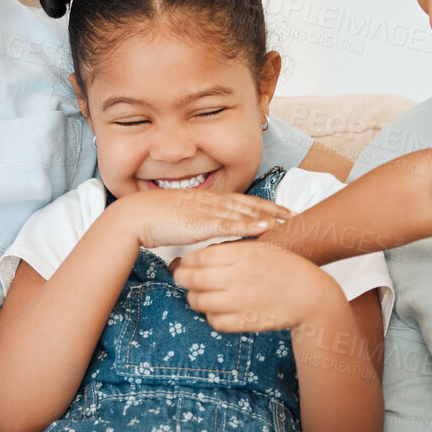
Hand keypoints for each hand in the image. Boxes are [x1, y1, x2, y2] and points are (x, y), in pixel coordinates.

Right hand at [111, 187, 290, 249]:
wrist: (134, 217)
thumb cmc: (154, 220)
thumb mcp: (182, 219)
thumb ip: (197, 223)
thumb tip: (208, 232)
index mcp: (207, 199)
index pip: (242, 201)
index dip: (264, 206)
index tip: (283, 211)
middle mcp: (211, 201)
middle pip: (249, 205)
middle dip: (274, 210)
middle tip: (297, 216)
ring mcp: (207, 211)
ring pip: (244, 213)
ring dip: (268, 218)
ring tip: (289, 223)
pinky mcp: (201, 223)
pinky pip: (230, 225)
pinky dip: (249, 226)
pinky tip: (264, 230)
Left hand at [172, 240, 336, 332]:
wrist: (312, 295)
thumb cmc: (285, 268)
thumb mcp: (260, 248)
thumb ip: (231, 250)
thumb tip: (198, 256)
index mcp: (243, 254)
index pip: (199, 256)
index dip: (186, 261)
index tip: (185, 264)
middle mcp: (240, 276)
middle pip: (194, 279)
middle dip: (182, 279)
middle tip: (182, 279)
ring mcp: (243, 300)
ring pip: (200, 302)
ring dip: (194, 299)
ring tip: (198, 296)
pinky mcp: (247, 321)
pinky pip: (216, 321)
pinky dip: (211, 317)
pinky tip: (216, 311)